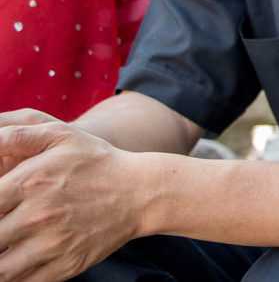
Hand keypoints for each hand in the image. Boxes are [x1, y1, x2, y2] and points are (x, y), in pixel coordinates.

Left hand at [0, 109, 144, 280]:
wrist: (142, 193)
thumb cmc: (96, 162)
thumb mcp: (61, 135)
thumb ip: (16, 134)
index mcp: (30, 183)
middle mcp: (37, 217)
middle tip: (2, 223)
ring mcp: (51, 245)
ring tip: (5, 242)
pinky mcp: (64, 267)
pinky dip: (10, 277)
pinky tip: (13, 260)